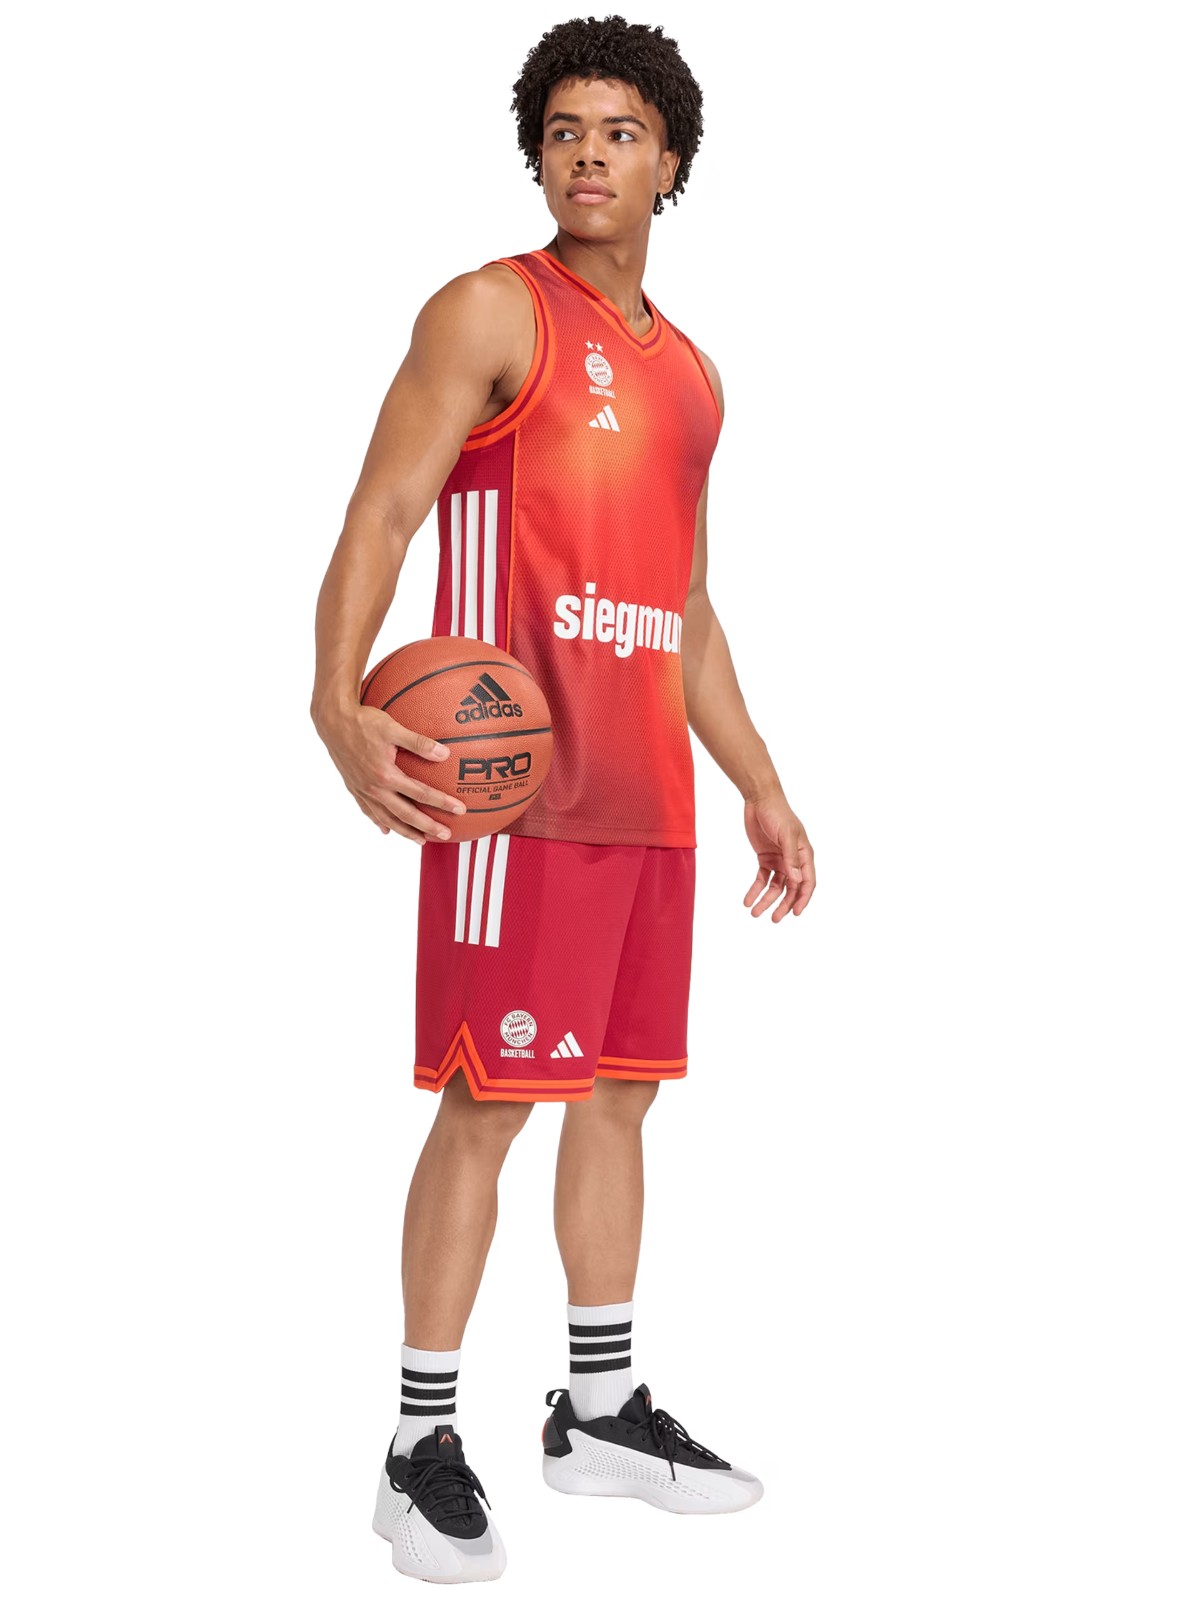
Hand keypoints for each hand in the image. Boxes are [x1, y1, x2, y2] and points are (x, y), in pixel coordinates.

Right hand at [313, 701, 466, 842]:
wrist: (332, 723)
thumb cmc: (363, 722)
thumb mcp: (393, 728)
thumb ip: (419, 742)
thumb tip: (445, 753)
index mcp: (386, 775)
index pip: (420, 793)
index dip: (442, 803)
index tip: (459, 809)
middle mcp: (374, 788)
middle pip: (405, 814)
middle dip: (427, 826)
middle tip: (445, 835)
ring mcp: (363, 790)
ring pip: (387, 818)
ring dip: (405, 831)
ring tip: (421, 841)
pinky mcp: (354, 788)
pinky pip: (368, 811)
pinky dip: (379, 822)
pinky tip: (386, 830)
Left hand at [742, 791, 815, 921]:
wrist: (759, 799)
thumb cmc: (777, 813)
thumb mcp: (785, 835)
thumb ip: (791, 858)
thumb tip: (796, 881)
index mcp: (804, 855)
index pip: (807, 882)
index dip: (803, 899)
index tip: (794, 913)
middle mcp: (794, 860)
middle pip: (791, 888)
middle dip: (783, 904)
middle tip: (774, 919)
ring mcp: (779, 860)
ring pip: (776, 886)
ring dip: (767, 900)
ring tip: (755, 913)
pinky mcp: (765, 858)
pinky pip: (762, 878)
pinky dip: (755, 890)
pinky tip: (747, 900)